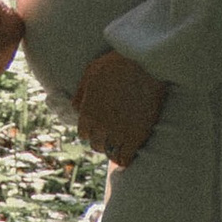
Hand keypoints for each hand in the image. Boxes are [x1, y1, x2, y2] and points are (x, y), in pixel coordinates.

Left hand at [76, 49, 165, 167]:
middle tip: (112, 135)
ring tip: (121, 145)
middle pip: (96, 145)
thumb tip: (76, 110)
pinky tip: (130, 154)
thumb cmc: (118, 63)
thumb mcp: (91, 72)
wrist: (145, 63)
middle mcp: (100, 126)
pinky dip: (126, 159)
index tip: (100, 127)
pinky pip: (126, 157)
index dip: (91, 130)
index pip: (83, 133)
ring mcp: (118, 133)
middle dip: (102, 140)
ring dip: (114, 150)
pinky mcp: (137, 136)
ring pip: (110, 153)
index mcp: (87, 112)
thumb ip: (81, 93)